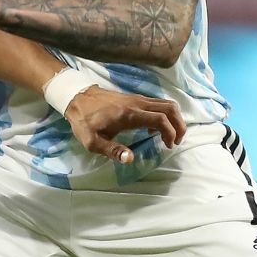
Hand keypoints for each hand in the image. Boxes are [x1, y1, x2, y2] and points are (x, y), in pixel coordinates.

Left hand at [65, 87, 185, 163]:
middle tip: (176, 141)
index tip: (169, 145)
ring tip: (169, 136)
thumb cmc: (84, 121)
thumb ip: (112, 150)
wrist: (76, 97)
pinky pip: (157, 104)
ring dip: (174, 119)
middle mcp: (137, 103)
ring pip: (166, 104)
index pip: (161, 119)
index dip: (171, 133)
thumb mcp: (92, 141)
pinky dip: (164, 114)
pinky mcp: (135, 98)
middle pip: (170, 108)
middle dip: (179, 125)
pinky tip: (153, 129)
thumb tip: (130, 159)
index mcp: (130, 114)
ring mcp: (137, 98)